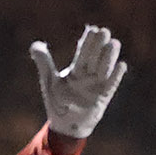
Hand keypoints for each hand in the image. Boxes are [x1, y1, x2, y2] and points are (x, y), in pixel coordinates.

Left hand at [29, 25, 125, 139]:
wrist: (65, 125)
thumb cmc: (58, 102)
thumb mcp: (49, 81)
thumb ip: (44, 63)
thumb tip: (34, 45)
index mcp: (77, 69)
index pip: (83, 52)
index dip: (88, 41)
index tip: (92, 29)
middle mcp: (89, 75)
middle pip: (95, 57)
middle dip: (99, 45)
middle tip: (103, 32)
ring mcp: (97, 85)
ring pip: (105, 68)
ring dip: (109, 56)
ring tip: (113, 43)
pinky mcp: (103, 97)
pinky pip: (111, 85)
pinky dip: (116, 76)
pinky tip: (121, 65)